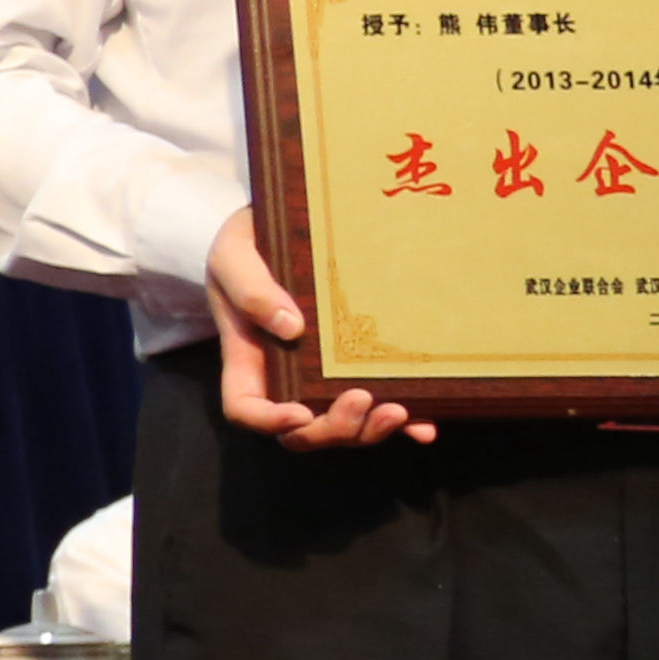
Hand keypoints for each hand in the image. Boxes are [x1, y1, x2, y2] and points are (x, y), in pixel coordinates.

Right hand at [207, 208, 431, 446]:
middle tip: (361, 400)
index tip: (299, 412)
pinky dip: (402, 424)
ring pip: (340, 426)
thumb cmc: (246, 243)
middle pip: (300, 430)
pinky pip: (378, 404)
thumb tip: (291, 328)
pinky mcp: (357, 364)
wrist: (276, 228)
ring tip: (397, 410)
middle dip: (331, 429)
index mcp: (248, 358)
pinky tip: (424, 425)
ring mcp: (321, 375)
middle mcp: (283, 376)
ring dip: (368, 431)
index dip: (269, 422)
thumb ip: (251, 290)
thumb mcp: (234, 257)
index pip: (245, 408)